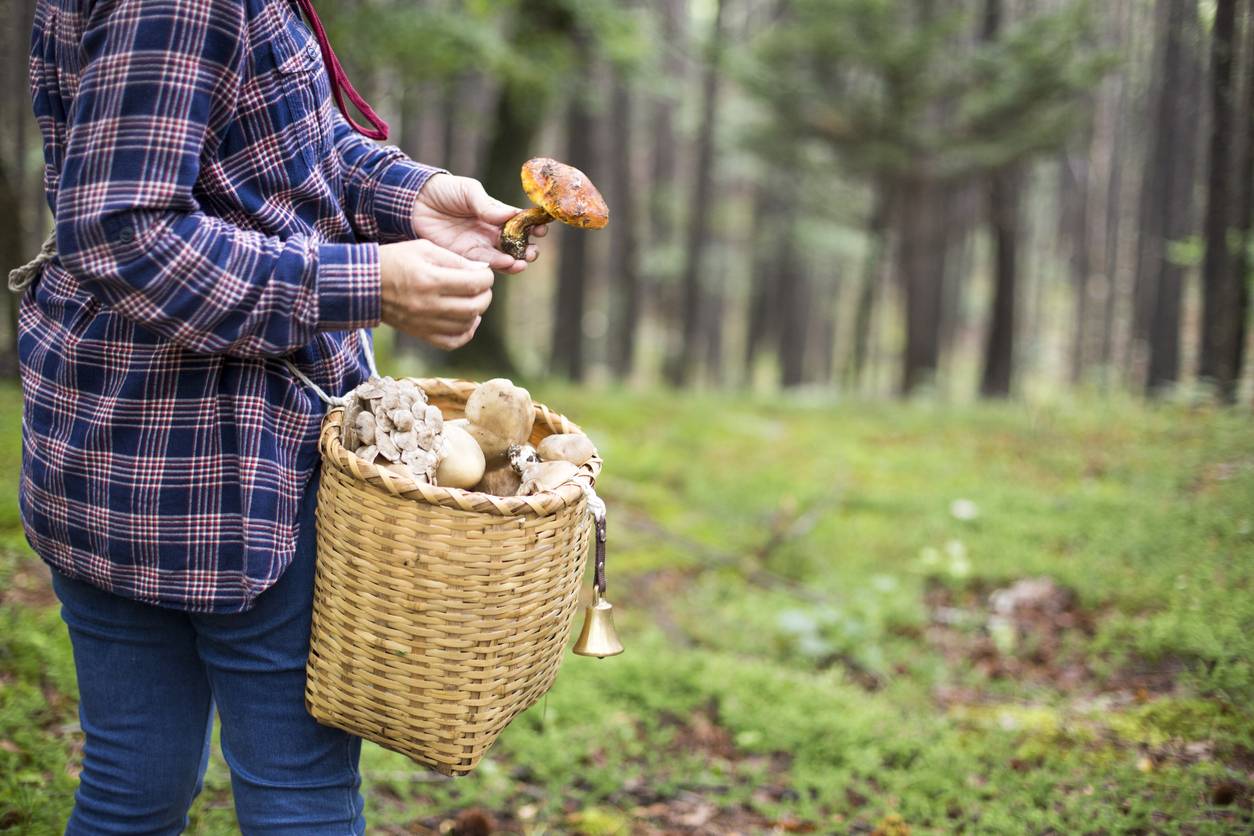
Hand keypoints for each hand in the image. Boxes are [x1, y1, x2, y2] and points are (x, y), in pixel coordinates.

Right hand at [378, 239, 494, 349]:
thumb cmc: (394, 260)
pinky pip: (452, 342)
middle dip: (485, 295)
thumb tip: (481, 270)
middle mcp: (429, 304)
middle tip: (481, 286)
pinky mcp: (421, 334)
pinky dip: (465, 333)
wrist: (364, 284)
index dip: (486, 278)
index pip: (474, 283)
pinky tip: (467, 320)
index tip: (484, 273)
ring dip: (476, 312)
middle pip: (474, 307)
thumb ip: (454, 259)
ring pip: (467, 325)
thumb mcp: (423, 249)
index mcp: (430, 279)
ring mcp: (425, 323)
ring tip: (472, 300)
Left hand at [411, 173, 547, 273]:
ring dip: (516, 261)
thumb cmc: (443, 190)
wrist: (414, 201)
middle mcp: (490, 232)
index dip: (533, 226)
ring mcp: (478, 245)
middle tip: (532, 251)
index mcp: (495, 213)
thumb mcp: (468, 191)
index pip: (520, 223)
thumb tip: (512, 214)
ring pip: (504, 258)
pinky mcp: (464, 257)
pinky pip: (485, 264)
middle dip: (528, 249)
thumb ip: (488, 205)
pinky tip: (507, 264)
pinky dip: (498, 266)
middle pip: (516, 245)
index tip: (542, 228)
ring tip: (522, 262)